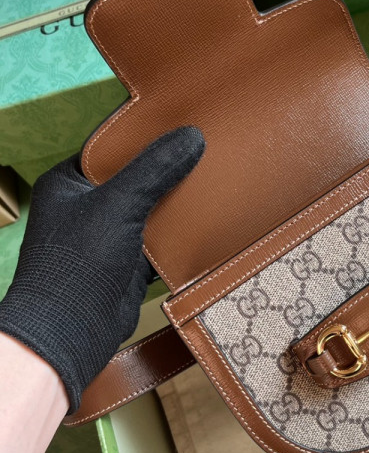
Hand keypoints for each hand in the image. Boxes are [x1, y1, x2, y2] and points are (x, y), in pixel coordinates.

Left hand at [0, 127, 203, 412]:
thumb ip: (154, 169)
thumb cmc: (77, 263)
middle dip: (165, 168)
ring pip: (148, 209)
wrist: (70, 333)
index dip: (142, 133)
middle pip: (133, 178)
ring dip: (175, 202)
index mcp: (67, 182)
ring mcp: (107, 237)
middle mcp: (85, 206)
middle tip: (206, 145)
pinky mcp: (127, 265)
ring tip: (216, 176)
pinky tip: (210, 218)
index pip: (109, 148)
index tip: (180, 118)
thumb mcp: (117, 204)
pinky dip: (179, 234)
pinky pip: (158, 241)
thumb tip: (192, 136)